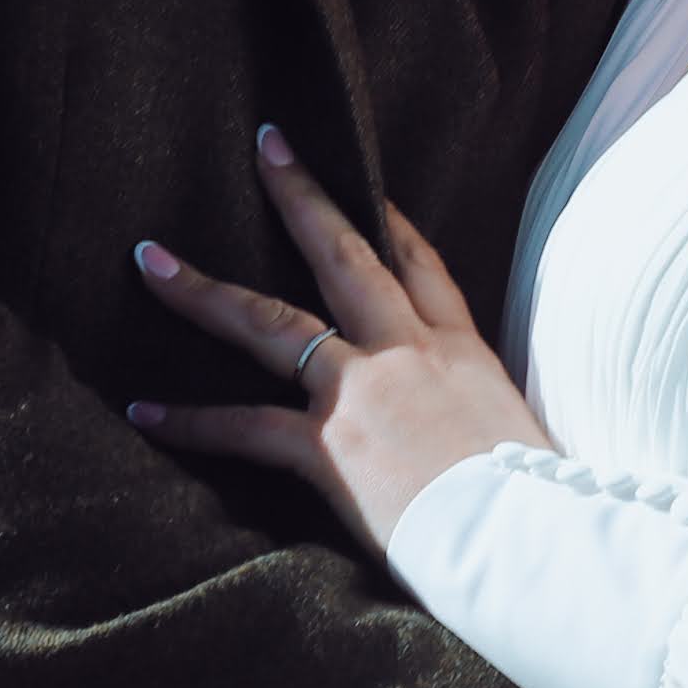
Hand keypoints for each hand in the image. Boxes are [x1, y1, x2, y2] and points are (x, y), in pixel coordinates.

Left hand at [128, 129, 551, 544]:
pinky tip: (145, 410)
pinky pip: (246, 426)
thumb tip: (477, 443)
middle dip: (300, 196)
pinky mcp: (332, 446)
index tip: (364, 184)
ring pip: (272, 325)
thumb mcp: (523, 438)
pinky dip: (192, 421)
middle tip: (267, 146)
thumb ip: (486, 423)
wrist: (531, 540)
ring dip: (204, 293)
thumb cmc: (541, 508)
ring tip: (151, 262)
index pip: (421, 267)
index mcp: (462, 352)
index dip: (390, 220)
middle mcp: (409, 354)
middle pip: (344, 256)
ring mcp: (365, 394)